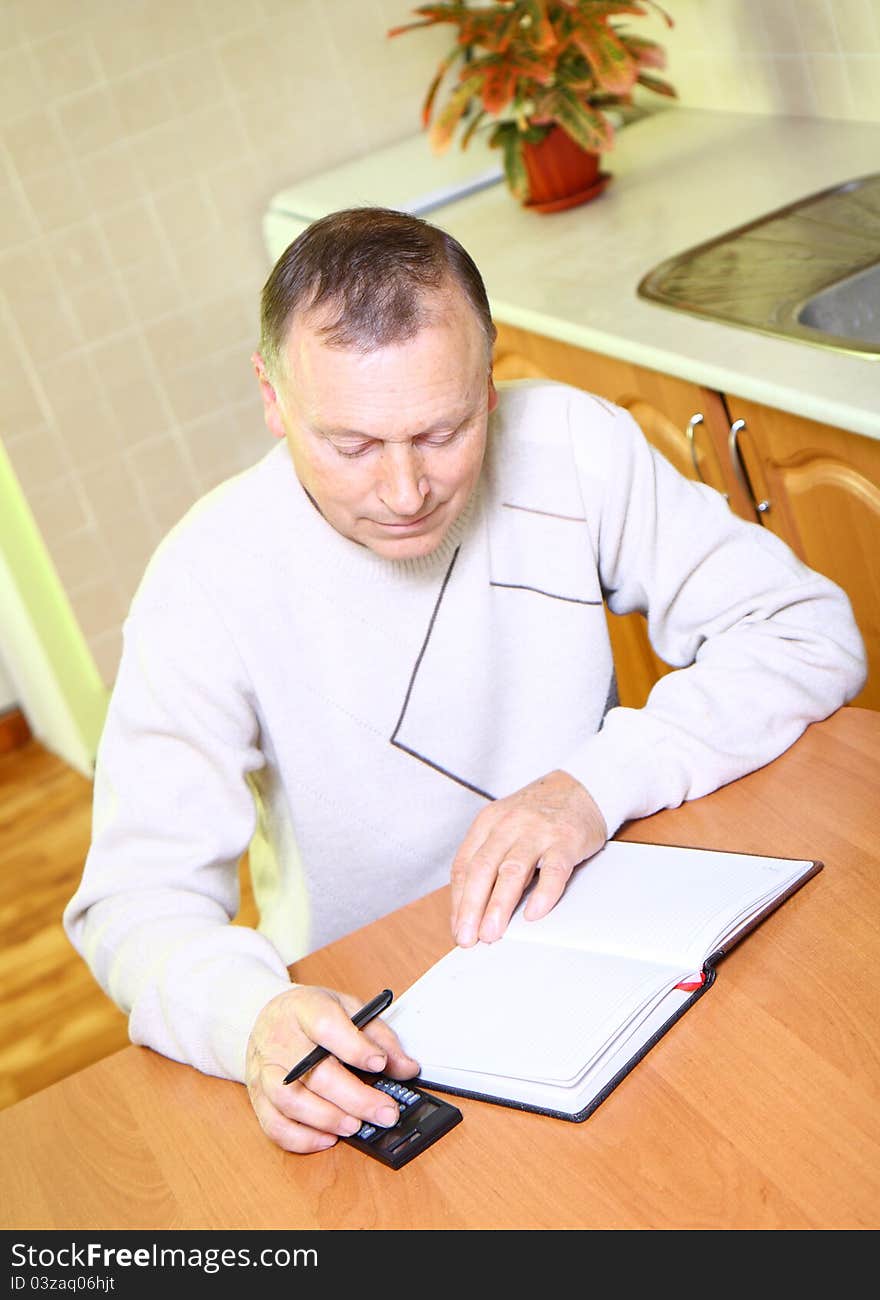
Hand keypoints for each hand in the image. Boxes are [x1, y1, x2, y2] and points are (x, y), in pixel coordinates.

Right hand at [245, 984, 419, 1152]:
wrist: (270, 1017)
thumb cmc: (312, 1015)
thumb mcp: (348, 1009)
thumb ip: (379, 1036)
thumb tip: (407, 1068)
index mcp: (304, 1008)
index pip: (326, 1025)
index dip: (354, 1046)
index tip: (380, 1063)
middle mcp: (280, 1038)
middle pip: (314, 1071)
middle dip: (355, 1097)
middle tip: (385, 1112)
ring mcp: (265, 1069)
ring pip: (290, 1100)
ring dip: (327, 1118)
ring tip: (356, 1125)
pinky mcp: (257, 1097)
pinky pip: (273, 1124)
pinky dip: (301, 1138)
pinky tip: (328, 1137)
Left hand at [450, 769, 606, 946]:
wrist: (580, 787)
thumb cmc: (538, 815)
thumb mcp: (505, 827)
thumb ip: (490, 859)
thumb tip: (474, 908)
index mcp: (488, 823)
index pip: (464, 865)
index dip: (458, 900)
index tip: (458, 928)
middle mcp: (509, 825)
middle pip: (483, 869)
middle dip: (472, 907)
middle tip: (468, 937)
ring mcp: (538, 831)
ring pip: (513, 870)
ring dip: (499, 904)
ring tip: (492, 932)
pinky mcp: (566, 840)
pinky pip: (553, 869)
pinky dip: (543, 893)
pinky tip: (533, 914)